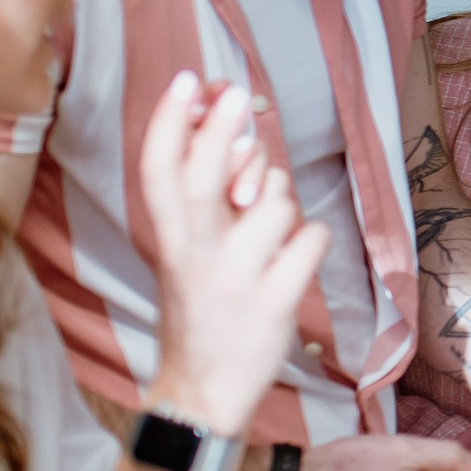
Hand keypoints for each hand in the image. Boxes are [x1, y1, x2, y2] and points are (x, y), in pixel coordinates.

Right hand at [140, 73, 329, 436]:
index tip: (187, 80)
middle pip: (205, 177)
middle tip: (237, 96)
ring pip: (276, 203)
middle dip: (220, 130)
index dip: (169, 122)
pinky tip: (294, 259)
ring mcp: (234, 279)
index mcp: (168, 239)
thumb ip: (209, 200)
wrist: (202, 390)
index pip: (157, 171)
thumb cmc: (202, 304)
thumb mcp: (189, 252)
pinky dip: (312, 240)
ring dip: (283, 201)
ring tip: (270, 232)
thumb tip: (242, 136)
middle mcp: (194, 255)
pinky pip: (312, 239)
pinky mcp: (274, 302)